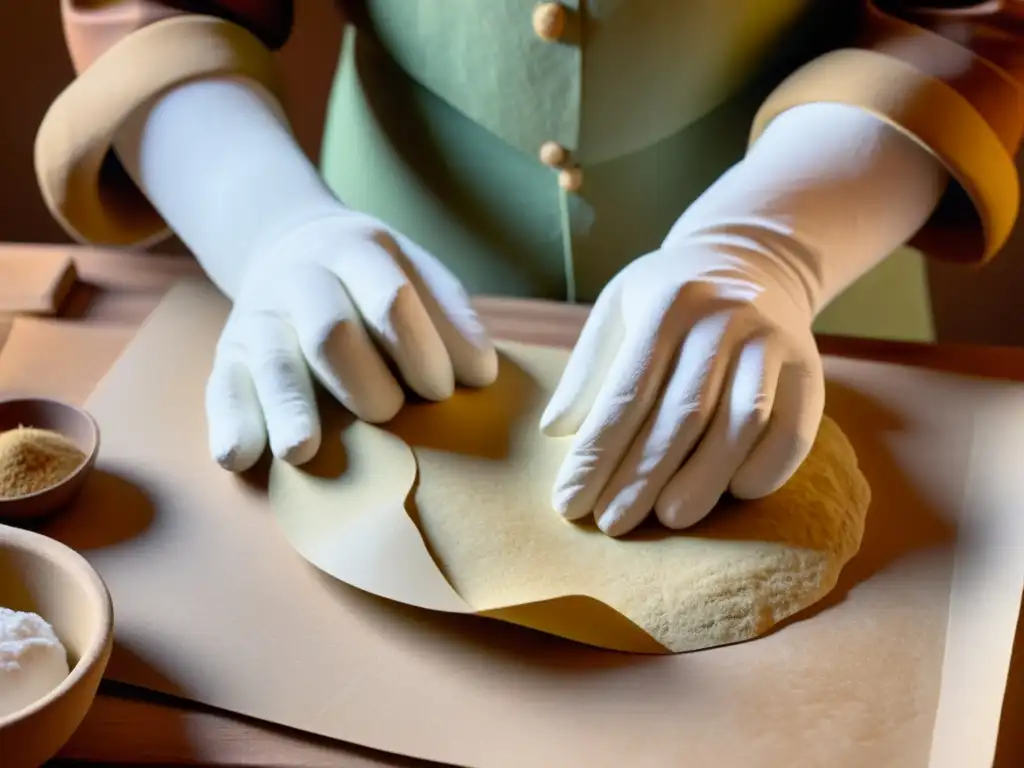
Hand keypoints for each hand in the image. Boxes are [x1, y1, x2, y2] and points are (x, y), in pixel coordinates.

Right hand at [206, 212, 497, 470]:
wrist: (288, 243)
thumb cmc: (372, 278)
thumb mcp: (416, 272)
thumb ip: (450, 316)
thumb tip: (480, 373)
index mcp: (357, 252)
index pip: (391, 301)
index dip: (421, 350)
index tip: (441, 390)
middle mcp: (301, 280)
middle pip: (330, 332)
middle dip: (364, 383)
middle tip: (388, 413)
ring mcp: (260, 318)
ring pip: (273, 362)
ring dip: (290, 407)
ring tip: (302, 451)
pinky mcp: (230, 356)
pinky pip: (222, 388)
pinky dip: (230, 422)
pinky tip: (238, 456)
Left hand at [540, 243, 824, 536]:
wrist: (755, 259)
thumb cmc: (672, 297)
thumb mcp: (620, 306)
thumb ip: (588, 367)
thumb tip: (553, 431)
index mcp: (668, 305)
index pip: (626, 394)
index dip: (596, 454)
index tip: (569, 502)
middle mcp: (724, 321)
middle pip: (681, 415)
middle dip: (642, 477)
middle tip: (611, 525)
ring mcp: (772, 344)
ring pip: (740, 424)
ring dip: (704, 479)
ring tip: (668, 518)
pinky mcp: (809, 371)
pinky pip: (793, 431)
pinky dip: (766, 468)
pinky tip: (734, 493)